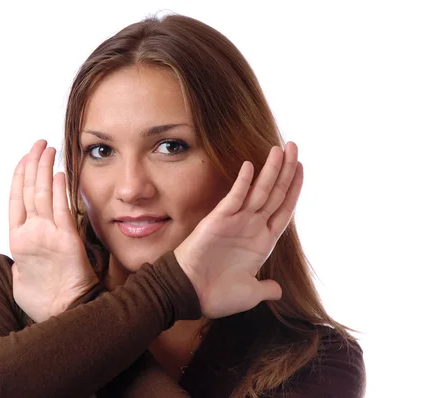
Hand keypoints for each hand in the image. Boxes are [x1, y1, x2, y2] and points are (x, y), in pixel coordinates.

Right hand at [9, 140, 98, 322]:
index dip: (20, 176)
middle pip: (29, 191)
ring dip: (45, 170)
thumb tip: (23, 252)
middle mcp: (30, 233)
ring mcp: (46, 235)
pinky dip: (59, 190)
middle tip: (39, 144)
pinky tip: (59, 173)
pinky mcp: (66, 240)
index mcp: (18, 240)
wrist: (60, 313)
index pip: (16, 199)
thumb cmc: (44, 298)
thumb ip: (24, 257)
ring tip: (48, 149)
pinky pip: (62, 210)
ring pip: (42, 195)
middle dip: (33, 165)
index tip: (25, 157)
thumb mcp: (25, 275)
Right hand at [173, 142, 302, 318]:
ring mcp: (236, 222)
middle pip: (275, 193)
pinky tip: (250, 165)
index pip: (284, 209)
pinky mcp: (218, 220)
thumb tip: (278, 291)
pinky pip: (234, 198)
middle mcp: (252, 227)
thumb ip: (266, 289)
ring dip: (271, 170)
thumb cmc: (218, 295)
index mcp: (262, 242)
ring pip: (259, 191)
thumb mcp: (250, 293)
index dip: (294, 189)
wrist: (191, 295)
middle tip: (294, 146)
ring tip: (281, 149)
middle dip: (287, 170)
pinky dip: (242, 183)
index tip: (302, 168)